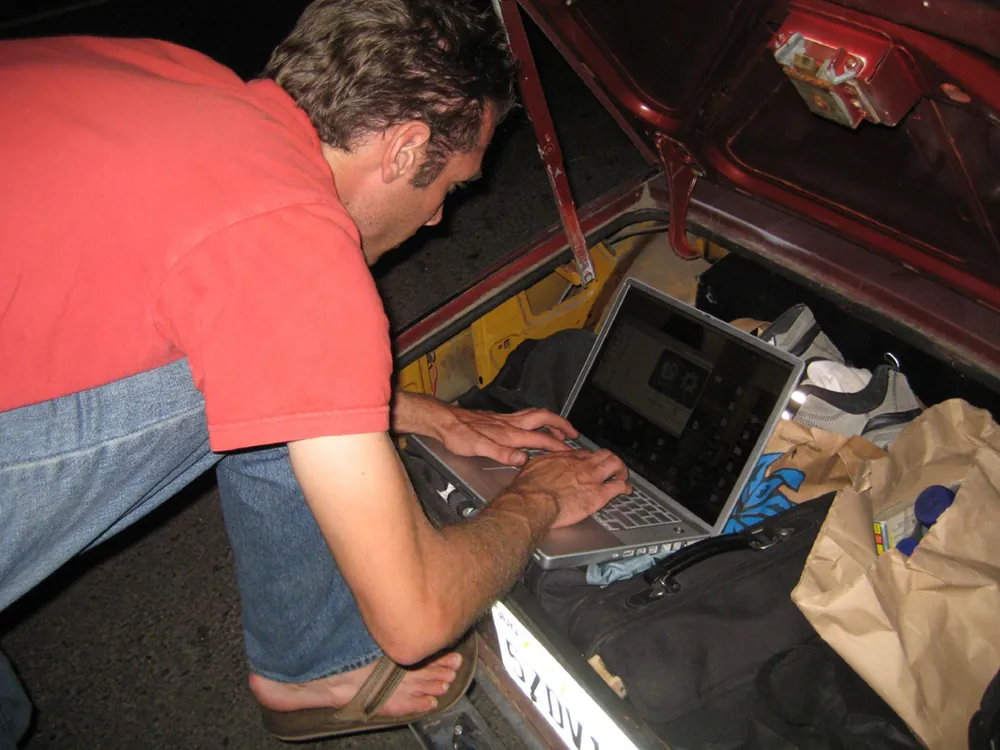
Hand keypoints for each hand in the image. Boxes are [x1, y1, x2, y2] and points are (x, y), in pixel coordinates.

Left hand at [436, 405, 579, 465]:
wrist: (444, 421)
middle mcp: (510, 423)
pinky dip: (537, 419)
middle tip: (573, 434)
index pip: (540, 439)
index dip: (557, 446)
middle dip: (561, 425)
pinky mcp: (499, 418)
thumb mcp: (478, 448)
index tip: (571, 453)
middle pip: (543, 418)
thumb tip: (523, 459)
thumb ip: (502, 453)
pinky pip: (525, 415)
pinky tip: (533, 426)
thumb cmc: (459, 435)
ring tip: (560, 429)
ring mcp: (505, 419)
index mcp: (509, 433)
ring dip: (551, 421)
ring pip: (535, 414)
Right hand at [509, 449, 629, 528]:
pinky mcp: (599, 494)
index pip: (585, 453)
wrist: (532, 502)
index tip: (591, 463)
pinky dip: (626, 487)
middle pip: (604, 454)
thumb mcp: (532, 468)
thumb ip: (543, 464)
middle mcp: (582, 465)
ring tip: (622, 475)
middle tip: (612, 466)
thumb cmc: (527, 489)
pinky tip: (626, 490)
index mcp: (566, 458)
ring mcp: (592, 477)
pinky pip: (619, 486)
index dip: (590, 458)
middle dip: (610, 459)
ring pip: (616, 464)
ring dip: (621, 469)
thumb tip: (542, 465)